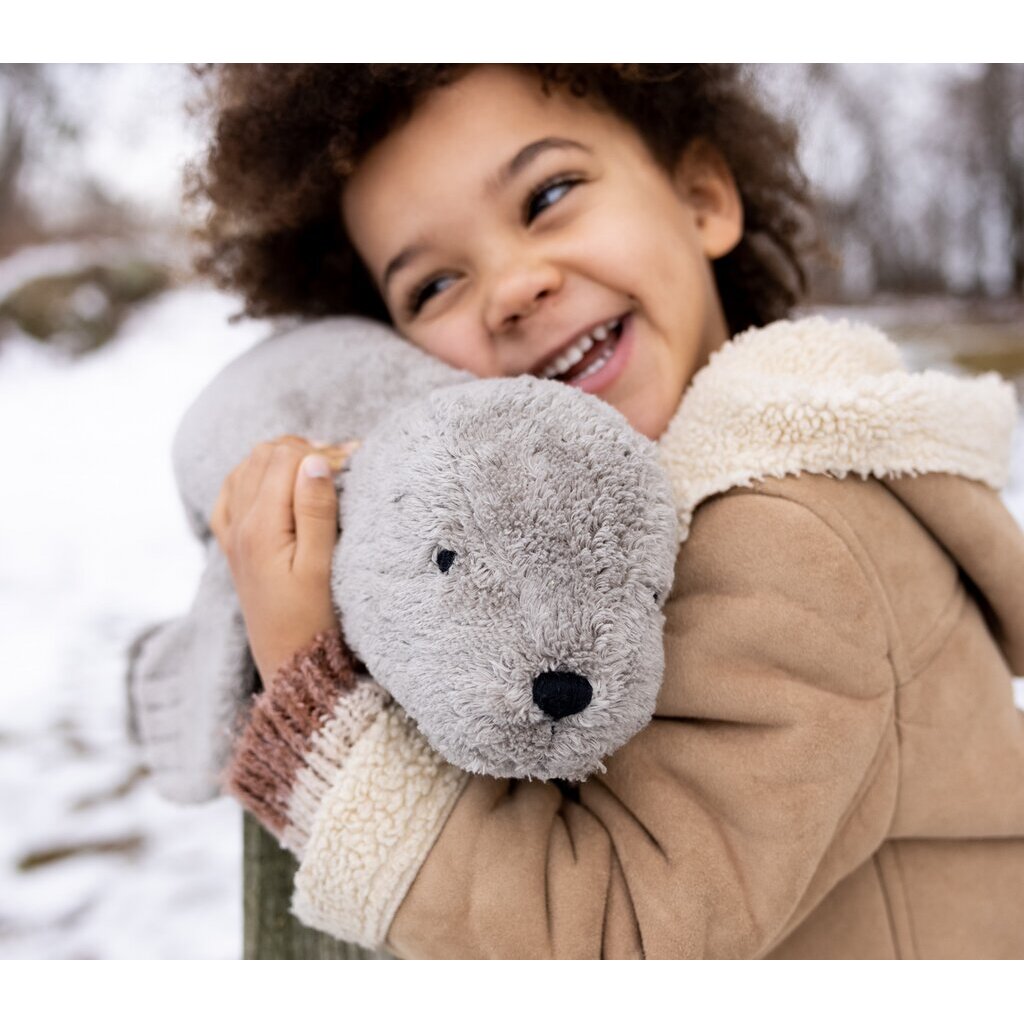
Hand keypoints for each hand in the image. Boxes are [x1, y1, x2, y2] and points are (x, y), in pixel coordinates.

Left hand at [210, 435, 358, 685]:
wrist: (291, 663)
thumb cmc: (314, 619)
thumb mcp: (322, 566)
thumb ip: (316, 510)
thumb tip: (315, 460)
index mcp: (261, 526)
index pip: (287, 458)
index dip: (323, 453)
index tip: (355, 463)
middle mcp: (239, 524)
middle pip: (265, 455)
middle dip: (305, 450)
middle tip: (343, 466)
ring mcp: (232, 534)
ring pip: (248, 466)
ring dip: (283, 459)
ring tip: (319, 472)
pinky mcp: (234, 545)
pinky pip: (232, 491)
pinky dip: (255, 476)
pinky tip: (279, 484)